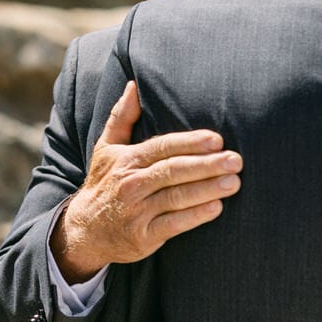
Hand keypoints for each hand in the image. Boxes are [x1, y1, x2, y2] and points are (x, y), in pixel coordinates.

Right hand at [51, 81, 242, 281]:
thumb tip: (134, 85)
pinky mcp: (143, 236)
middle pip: (173, 171)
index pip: (163, 147)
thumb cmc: (105, 183)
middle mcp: (131, 184)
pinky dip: (195, 216)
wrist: (85, 230)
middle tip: (236, 160)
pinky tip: (217, 208)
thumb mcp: (106, 148)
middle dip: (207, 165)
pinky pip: (173, 224)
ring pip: (176, 197)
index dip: (190, 143)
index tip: (217, 140)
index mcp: (127, 160)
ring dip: (207, 189)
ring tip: (234, 183)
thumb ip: (121, 117)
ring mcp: (137, 211)